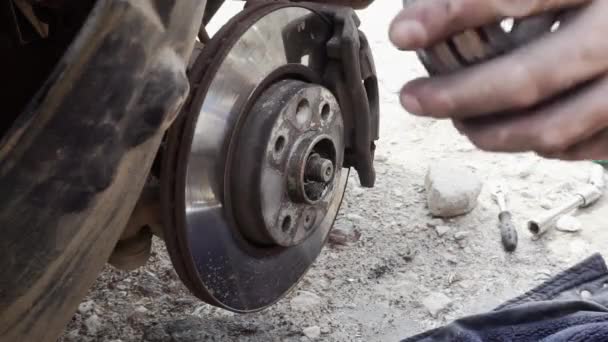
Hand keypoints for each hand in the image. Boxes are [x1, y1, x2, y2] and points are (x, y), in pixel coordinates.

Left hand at [389, 0, 607, 159]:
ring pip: (554, 127)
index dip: (451, 13)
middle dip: (458, 95)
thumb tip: (438, 2)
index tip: (401, 32)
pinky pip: (583, 146)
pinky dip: (539, 147)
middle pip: (529, 76)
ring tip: (455, 125)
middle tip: (412, 99)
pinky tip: (511, 132)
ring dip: (492, 134)